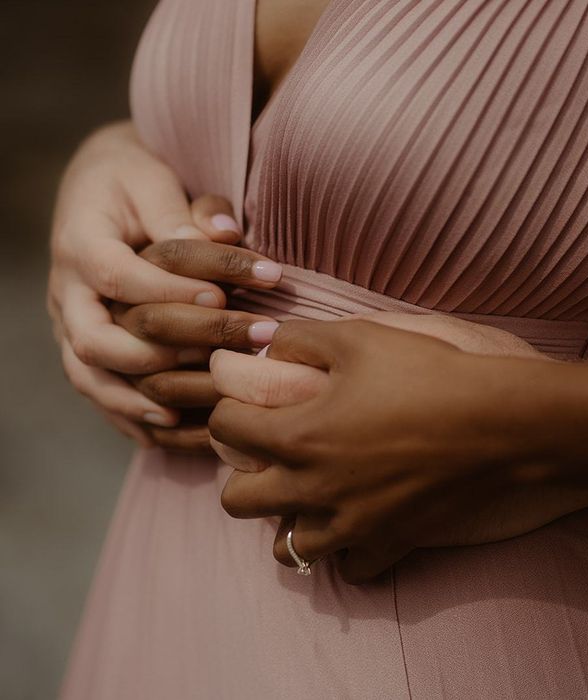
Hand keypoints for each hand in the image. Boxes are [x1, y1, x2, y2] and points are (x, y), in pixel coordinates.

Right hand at [48, 121, 281, 444]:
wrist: (102, 188)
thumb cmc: (134, 179)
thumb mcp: (154, 179)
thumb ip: (184, 211)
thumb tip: (224, 233)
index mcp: (80, 242)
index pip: (117, 274)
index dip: (166, 292)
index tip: (219, 298)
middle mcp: (67, 290)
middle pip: (91, 339)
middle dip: (150, 357)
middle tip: (211, 361)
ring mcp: (71, 323)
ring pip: (86, 375)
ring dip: (132, 402)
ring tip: (180, 415)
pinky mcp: (84, 343)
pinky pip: (96, 390)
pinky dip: (127, 415)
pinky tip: (167, 429)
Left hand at [209, 317, 587, 581]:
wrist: (497, 422)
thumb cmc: (427, 374)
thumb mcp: (361, 338)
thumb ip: (304, 337)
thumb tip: (271, 342)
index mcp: (297, 437)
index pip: (225, 429)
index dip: (229, 411)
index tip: (248, 403)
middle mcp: (312, 489)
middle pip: (237, 501)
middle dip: (242, 474)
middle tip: (271, 453)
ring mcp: (350, 525)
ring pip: (286, 550)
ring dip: (286, 521)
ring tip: (307, 493)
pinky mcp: (389, 542)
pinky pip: (350, 568)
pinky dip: (345, 550)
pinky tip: (356, 523)